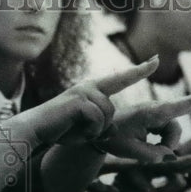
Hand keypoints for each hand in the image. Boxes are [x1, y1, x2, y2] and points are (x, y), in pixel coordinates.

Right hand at [15, 58, 159, 145]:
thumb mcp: (84, 126)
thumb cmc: (57, 129)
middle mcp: (89, 86)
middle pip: (112, 111)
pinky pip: (96, 121)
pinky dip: (87, 131)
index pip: (120, 79)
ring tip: (73, 128)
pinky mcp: (79, 100)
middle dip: (99, 127)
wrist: (34, 128)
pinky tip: (72, 129)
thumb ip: (100, 123)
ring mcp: (84, 92)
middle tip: (78, 131)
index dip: (139, 71)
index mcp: (91, 89)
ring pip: (105, 117)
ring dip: (92, 130)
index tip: (156, 61)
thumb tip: (113, 129)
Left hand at [94, 88, 190, 161]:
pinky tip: (152, 147)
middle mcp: (155, 111)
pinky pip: (167, 132)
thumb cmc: (112, 139)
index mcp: (149, 114)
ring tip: (147, 154)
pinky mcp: (154, 119)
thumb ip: (152, 154)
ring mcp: (155, 114)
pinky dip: (163, 142)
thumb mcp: (130, 151)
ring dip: (165, 145)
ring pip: (172, 131)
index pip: (175, 108)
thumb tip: (168, 155)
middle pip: (178, 120)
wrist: (99, 132)